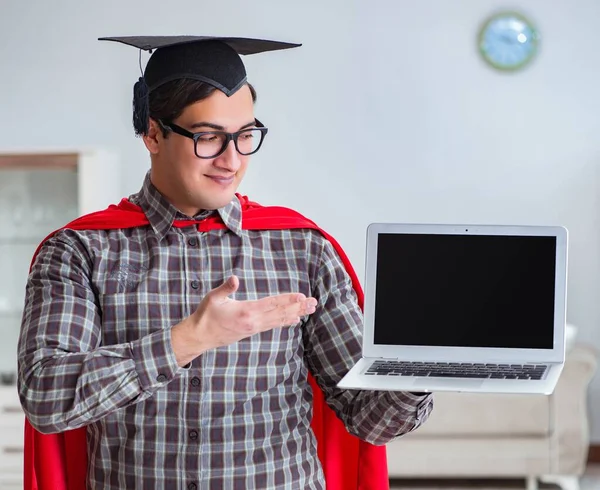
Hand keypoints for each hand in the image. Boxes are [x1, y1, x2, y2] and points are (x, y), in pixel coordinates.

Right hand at [171, 275, 317, 365]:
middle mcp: (254, 321)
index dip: (287, 300)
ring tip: (309, 310)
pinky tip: (294, 320)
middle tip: (314, 303)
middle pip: (280, 313)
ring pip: (279, 320)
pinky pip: (273, 325)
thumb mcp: (213, 298)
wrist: (200, 336)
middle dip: (298, 307)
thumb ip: (226, 288)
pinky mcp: (252, 331)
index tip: (301, 296)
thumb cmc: (206, 315)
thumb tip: (235, 278)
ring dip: (295, 314)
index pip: (271, 304)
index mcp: (246, 311)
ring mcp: (254, 328)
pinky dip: (285, 322)